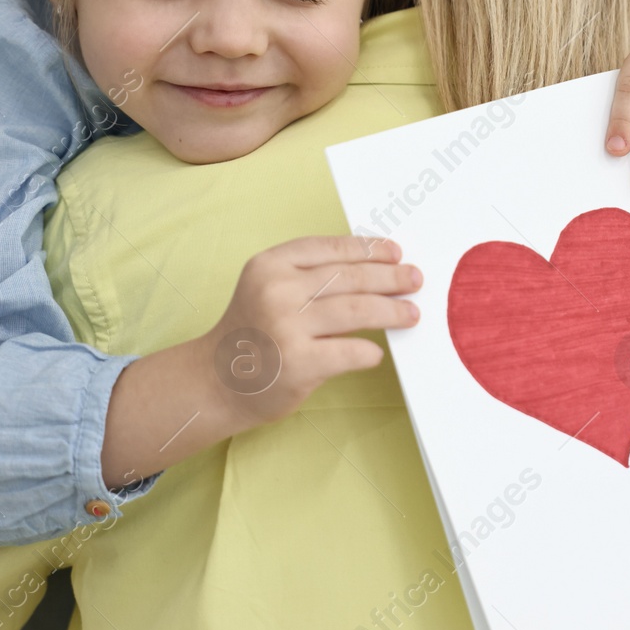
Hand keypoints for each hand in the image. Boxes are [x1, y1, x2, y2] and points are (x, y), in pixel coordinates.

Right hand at [203, 235, 420, 426]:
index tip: (394, 252)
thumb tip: (373, 267)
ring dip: (392, 311)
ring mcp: (287, 327)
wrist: (215, 382)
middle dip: (390, 277)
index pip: (331, 248)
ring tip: (411, 313)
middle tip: (414, 280)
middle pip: (350, 277)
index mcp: (270, 265)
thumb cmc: (251, 333)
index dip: (368, 248)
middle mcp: (277, 290)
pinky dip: (370, 352)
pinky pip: (351, 351)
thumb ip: (307, 275)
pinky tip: (377, 353)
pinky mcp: (299, 363)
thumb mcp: (266, 287)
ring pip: (357, 309)